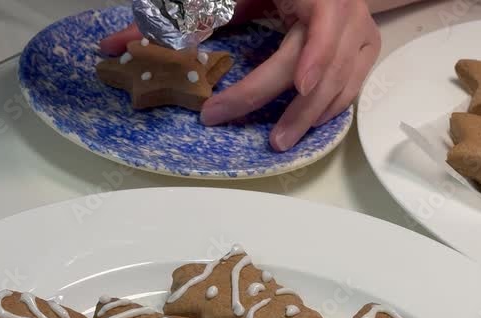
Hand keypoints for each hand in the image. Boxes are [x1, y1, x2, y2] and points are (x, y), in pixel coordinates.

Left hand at [99, 0, 381, 151]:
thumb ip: (176, 16)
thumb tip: (113, 48)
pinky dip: (329, 110)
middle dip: (295, 108)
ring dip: (311, 118)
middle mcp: (344, 11)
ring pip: (342, 86)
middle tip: (268, 141)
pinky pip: (352, 89)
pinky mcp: (368, 48)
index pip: (314, 33)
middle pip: (323, 70)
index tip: (293, 88)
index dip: (308, 62)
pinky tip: (304, 125)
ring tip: (280, 141)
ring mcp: (361, 32)